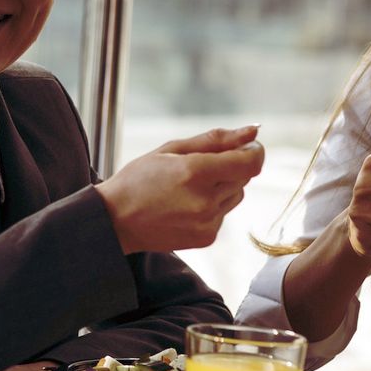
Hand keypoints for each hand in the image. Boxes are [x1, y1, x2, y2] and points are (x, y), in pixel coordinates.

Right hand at [95, 126, 264, 254]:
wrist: (115, 222)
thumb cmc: (138, 180)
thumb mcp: (171, 149)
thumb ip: (216, 139)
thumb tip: (252, 132)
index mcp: (195, 173)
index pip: (250, 162)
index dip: (255, 152)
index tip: (247, 146)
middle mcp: (204, 201)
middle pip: (244, 176)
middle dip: (232, 166)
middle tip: (202, 165)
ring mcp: (207, 223)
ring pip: (236, 195)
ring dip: (223, 186)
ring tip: (189, 187)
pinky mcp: (206, 237)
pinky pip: (223, 213)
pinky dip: (213, 205)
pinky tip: (186, 205)